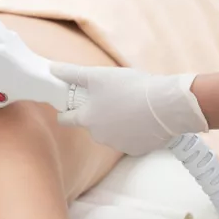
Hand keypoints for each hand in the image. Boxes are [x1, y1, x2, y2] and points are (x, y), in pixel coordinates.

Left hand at [50, 63, 208, 155]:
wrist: (166, 104)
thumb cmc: (130, 87)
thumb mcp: (98, 75)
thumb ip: (72, 73)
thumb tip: (52, 69)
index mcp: (86, 119)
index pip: (66, 119)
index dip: (66, 112)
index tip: (69, 107)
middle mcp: (98, 135)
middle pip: (91, 125)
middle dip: (98, 114)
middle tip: (112, 98)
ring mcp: (117, 144)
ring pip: (111, 133)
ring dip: (116, 123)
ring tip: (131, 106)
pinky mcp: (136, 149)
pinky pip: (130, 140)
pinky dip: (134, 131)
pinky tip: (144, 119)